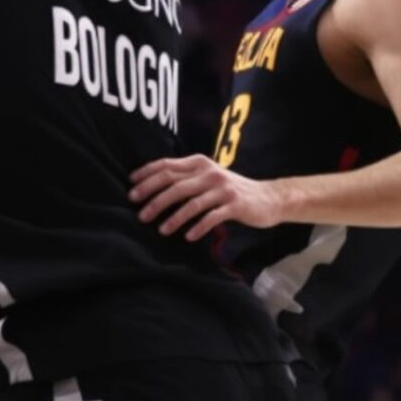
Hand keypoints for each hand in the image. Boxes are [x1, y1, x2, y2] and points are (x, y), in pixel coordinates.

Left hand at [129, 154, 283, 240]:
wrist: (268, 198)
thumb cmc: (230, 190)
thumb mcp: (207, 178)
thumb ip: (185, 178)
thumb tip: (152, 188)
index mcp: (199, 163)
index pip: (167, 165)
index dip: (147, 175)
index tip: (131, 187)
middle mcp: (209, 172)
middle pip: (174, 183)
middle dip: (154, 198)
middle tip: (139, 213)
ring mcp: (223, 188)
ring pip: (191, 202)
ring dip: (173, 217)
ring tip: (161, 230)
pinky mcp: (235, 205)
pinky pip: (212, 216)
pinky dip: (198, 227)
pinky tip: (187, 237)